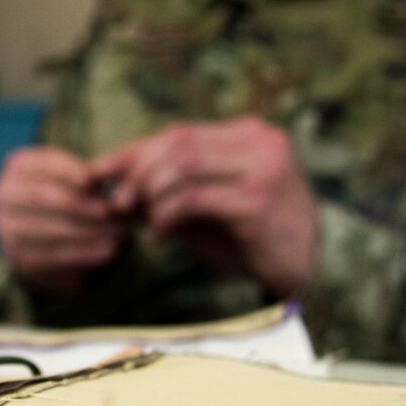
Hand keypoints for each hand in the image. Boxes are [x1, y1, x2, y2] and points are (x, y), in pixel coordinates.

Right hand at [0, 146, 124, 292]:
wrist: (52, 240)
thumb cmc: (73, 198)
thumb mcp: (79, 180)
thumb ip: (90, 176)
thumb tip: (103, 178)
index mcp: (18, 166)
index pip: (43, 164)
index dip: (68, 172)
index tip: (93, 181)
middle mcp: (4, 195)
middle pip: (40, 196)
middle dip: (78, 204)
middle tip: (109, 211)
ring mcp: (6, 228)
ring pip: (46, 228)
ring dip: (85, 232)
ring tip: (116, 233)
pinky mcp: (18, 258)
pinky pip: (52, 256)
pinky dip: (83, 254)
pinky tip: (108, 252)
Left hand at [92, 117, 317, 296]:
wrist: (306, 271)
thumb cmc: (253, 239)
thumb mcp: (207, 207)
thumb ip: (170, 189)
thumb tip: (115, 183)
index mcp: (249, 134)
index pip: (180, 133)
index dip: (135, 151)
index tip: (98, 171)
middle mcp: (260, 142)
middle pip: (178, 144)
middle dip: (137, 172)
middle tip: (115, 203)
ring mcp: (263, 168)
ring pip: (183, 166)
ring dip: (149, 195)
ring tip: (136, 221)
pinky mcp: (258, 201)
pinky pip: (192, 198)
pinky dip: (165, 216)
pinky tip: (158, 237)